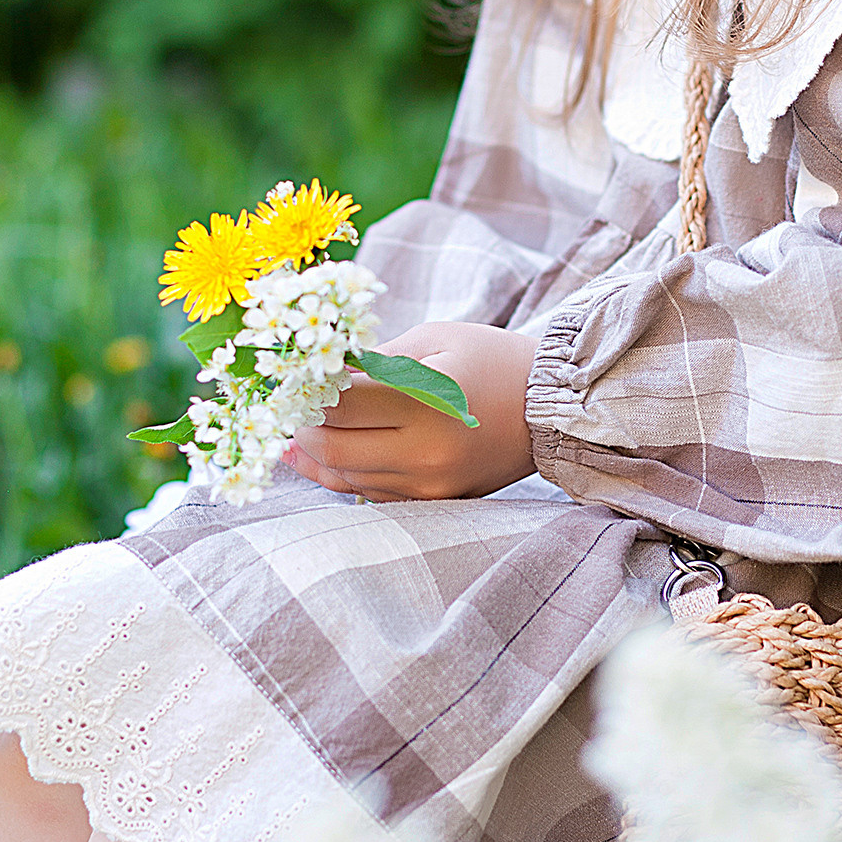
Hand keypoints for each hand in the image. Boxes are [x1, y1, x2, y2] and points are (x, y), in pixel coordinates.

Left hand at [282, 320, 536, 501]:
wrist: (551, 407)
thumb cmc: (491, 360)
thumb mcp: (433, 339)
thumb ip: (373, 358)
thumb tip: (318, 374)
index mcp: (425, 401)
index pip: (338, 405)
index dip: (306, 392)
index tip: (294, 378)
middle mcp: (425, 452)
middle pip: (332, 448)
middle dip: (302, 426)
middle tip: (290, 405)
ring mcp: (430, 484)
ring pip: (346, 477)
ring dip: (316, 453)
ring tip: (299, 429)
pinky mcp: (435, 501)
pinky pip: (371, 493)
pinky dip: (343, 473)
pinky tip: (319, 455)